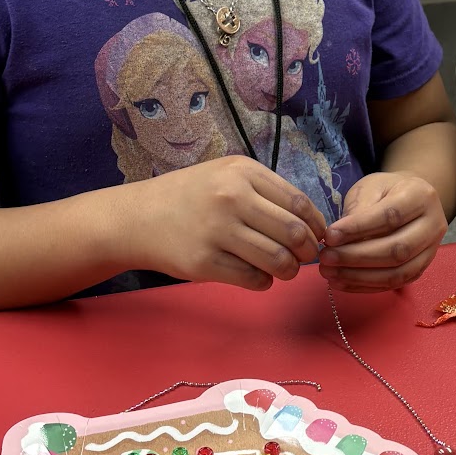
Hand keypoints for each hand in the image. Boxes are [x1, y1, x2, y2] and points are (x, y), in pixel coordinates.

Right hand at [122, 155, 325, 290]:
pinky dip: (263, 282)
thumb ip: (266, 192)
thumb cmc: (190, 197)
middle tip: (304, 257)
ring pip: (277, 259)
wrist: (137, 217)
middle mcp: (232, 197)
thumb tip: (312, 222)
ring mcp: (217, 230)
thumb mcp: (226, 176)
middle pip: (293, 233)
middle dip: (307, 251)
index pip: (299, 203)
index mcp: (243, 172)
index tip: (318, 237)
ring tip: (283, 270)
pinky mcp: (204, 262)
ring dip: (288, 270)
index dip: (316, 226)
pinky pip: (252, 279)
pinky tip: (257, 276)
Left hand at [319, 172, 447, 292]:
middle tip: (326, 257)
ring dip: (359, 277)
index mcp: (422, 197)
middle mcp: (433, 225)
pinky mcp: (421, 269)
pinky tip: (342, 282)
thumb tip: (338, 239)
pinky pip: (394, 284)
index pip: (390, 216)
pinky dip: (365, 286)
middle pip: (397, 250)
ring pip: (397, 273)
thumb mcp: (370, 187)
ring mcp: (430, 251)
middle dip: (357, 257)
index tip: (329, 236)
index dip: (358, 229)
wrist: (410, 199)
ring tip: (329, 273)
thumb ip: (358, 209)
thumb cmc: (386, 191)